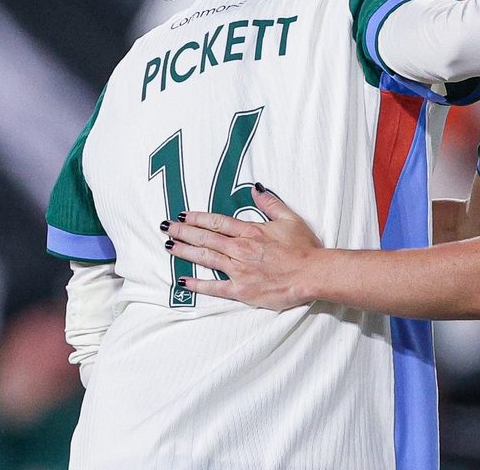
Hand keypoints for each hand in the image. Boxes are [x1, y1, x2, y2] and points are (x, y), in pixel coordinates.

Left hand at [162, 185, 321, 309]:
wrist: (312, 274)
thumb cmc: (304, 248)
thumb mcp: (290, 219)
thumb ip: (270, 203)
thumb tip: (256, 188)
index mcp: (251, 232)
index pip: (217, 222)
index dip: (198, 218)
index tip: (184, 215)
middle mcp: (240, 249)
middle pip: (206, 238)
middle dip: (184, 232)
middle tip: (167, 227)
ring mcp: (239, 270)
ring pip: (206, 258)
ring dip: (185, 251)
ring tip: (169, 246)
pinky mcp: (241, 290)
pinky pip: (215, 287)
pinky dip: (198, 284)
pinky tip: (183, 280)